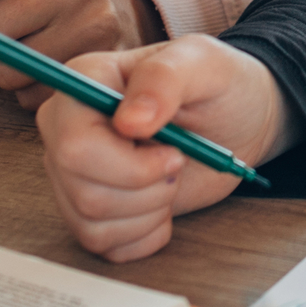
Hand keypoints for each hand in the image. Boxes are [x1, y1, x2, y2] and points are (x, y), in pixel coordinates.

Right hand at [30, 35, 291, 262]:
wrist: (238, 121)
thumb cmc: (219, 84)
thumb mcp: (203, 63)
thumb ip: (163, 78)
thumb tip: (129, 121)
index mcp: (82, 84)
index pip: (73, 145)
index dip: (127, 163)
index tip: (174, 151)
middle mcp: (67, 130)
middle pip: (83, 190)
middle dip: (147, 188)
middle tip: (178, 161)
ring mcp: (74, 173)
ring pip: (92, 222)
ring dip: (150, 209)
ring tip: (172, 176)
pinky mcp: (91, 210)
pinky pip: (104, 243)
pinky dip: (147, 233)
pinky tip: (164, 205)